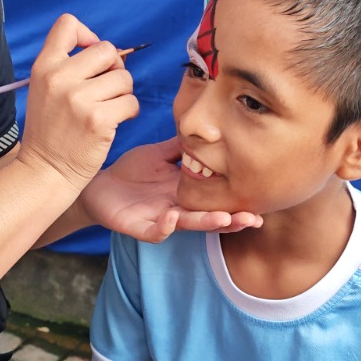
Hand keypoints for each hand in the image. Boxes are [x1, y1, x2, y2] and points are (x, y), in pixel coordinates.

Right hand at [18, 15, 139, 193]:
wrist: (44, 171)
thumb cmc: (50, 131)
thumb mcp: (44, 89)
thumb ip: (68, 66)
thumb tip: (112, 52)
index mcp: (44, 66)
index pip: (68, 24)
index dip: (87, 35)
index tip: (89, 58)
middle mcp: (60, 78)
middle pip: (106, 49)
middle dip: (114, 68)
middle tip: (107, 89)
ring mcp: (79, 99)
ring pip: (124, 77)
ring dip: (123, 93)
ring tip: (107, 109)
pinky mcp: (98, 119)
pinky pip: (131, 102)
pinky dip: (129, 112)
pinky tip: (114, 122)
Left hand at [83, 136, 262, 242]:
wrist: (98, 185)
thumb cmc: (131, 171)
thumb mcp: (160, 154)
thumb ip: (183, 147)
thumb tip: (209, 129)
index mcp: (187, 192)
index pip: (217, 199)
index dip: (238, 202)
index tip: (262, 201)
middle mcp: (179, 208)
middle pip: (210, 217)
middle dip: (233, 220)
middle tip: (255, 219)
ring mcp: (160, 220)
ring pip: (188, 226)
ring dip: (206, 223)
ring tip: (223, 219)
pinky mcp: (139, 227)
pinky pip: (155, 232)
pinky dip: (164, 227)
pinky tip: (172, 218)